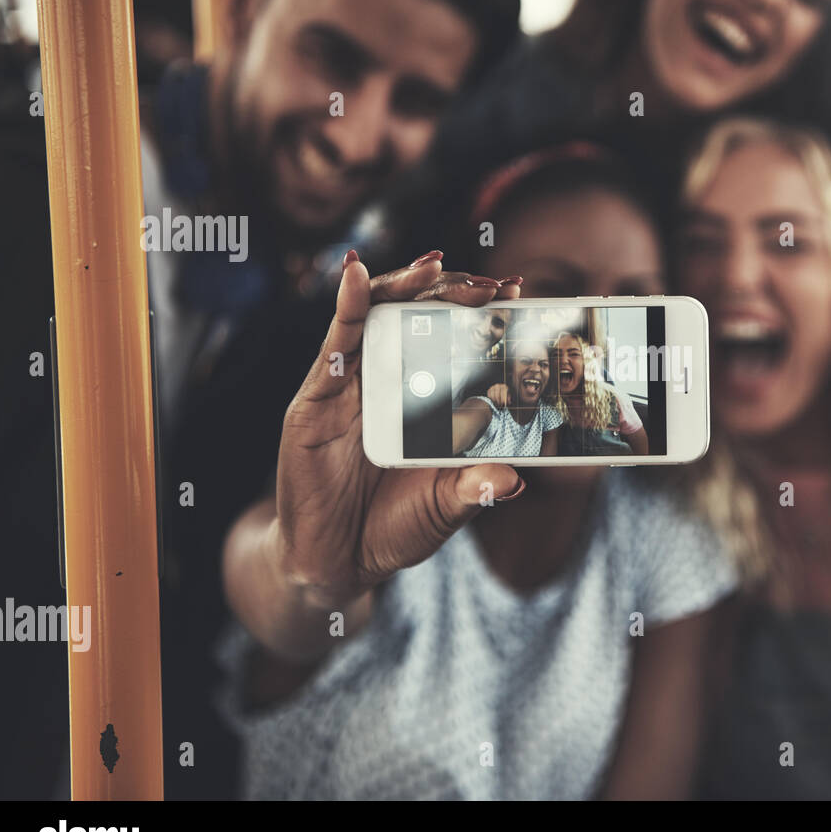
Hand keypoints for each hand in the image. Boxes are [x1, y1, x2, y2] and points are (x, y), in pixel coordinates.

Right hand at [274, 252, 523, 608]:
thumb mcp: (445, 508)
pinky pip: (333, 345)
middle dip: (450, 291)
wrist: (335, 565)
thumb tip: (513, 478)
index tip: (515, 290)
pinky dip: (345, 304)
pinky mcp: (315, 401)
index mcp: (425, 401)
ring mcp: (350, 389)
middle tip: (484, 282)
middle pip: (417, 317)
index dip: (482, 314)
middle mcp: (388, 384)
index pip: (456, 341)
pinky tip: (357, 274)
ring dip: (403, 284)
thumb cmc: (393, 529)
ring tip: (432, 266)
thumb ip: (475, 489)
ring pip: (375, 317)